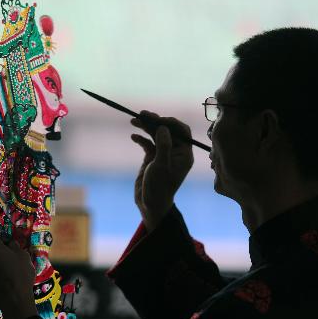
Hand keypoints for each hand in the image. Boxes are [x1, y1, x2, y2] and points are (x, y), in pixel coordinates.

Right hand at [131, 110, 193, 231]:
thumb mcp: (161, 166)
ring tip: (134, 121)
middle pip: (167, 130)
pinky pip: (148, 144)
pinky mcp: (153, 158)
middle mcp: (175, 152)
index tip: (158, 119)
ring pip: (156, 135)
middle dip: (155, 121)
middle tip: (142, 114)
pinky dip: (141, 138)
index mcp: (184, 154)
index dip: (171, 122)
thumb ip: (164, 145)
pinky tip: (133, 137)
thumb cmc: (159, 187)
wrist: (150, 204)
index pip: (182, 131)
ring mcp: (163, 154)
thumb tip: (163, 127)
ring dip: (146, 127)